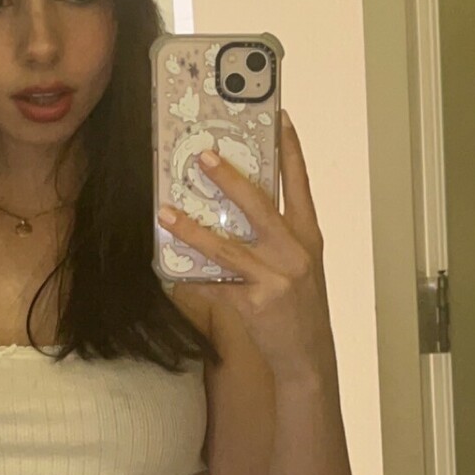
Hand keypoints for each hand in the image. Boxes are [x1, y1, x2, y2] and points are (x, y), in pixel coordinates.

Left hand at [158, 114, 334, 386]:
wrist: (309, 357)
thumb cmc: (301, 307)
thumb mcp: (300, 265)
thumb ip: (277, 236)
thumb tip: (234, 208)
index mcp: (308, 236)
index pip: (299, 184)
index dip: (290, 149)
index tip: (280, 117)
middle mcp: (295, 252)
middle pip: (258, 206)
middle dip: (228, 179)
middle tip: (202, 156)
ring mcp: (275, 278)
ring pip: (226, 247)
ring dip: (191, 230)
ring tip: (165, 213)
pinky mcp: (255, 304)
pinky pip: (215, 286)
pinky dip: (191, 277)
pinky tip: (170, 270)